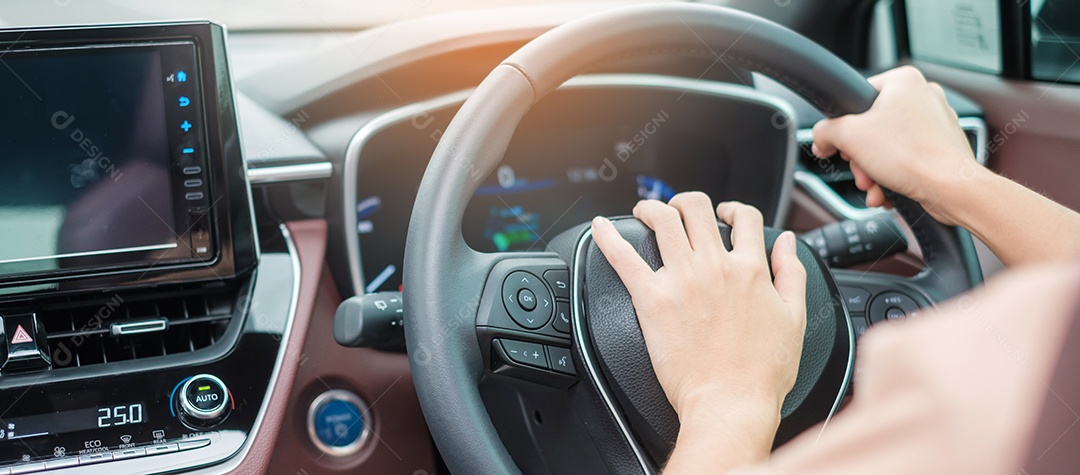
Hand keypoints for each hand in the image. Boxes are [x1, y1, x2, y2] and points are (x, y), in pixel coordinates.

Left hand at [590, 193, 805, 452]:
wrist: (731, 403)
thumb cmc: (762, 372)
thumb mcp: (795, 318)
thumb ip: (791, 273)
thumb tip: (786, 243)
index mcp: (750, 270)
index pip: (745, 219)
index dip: (734, 210)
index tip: (726, 215)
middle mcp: (715, 267)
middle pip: (696, 209)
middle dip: (686, 202)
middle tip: (678, 210)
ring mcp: (682, 281)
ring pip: (662, 221)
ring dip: (651, 208)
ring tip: (645, 211)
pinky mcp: (652, 300)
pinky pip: (624, 258)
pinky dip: (608, 237)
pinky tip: (601, 228)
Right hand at [811, 66, 980, 224]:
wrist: (951, 187)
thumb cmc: (910, 155)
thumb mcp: (848, 137)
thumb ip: (824, 131)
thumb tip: (820, 138)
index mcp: (903, 81)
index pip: (857, 97)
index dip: (841, 125)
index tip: (839, 145)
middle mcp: (923, 95)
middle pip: (872, 126)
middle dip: (860, 157)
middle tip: (859, 170)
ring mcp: (936, 121)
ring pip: (888, 146)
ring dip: (874, 171)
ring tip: (874, 186)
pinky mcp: (943, 146)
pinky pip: (907, 159)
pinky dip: (893, 176)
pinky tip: (888, 192)